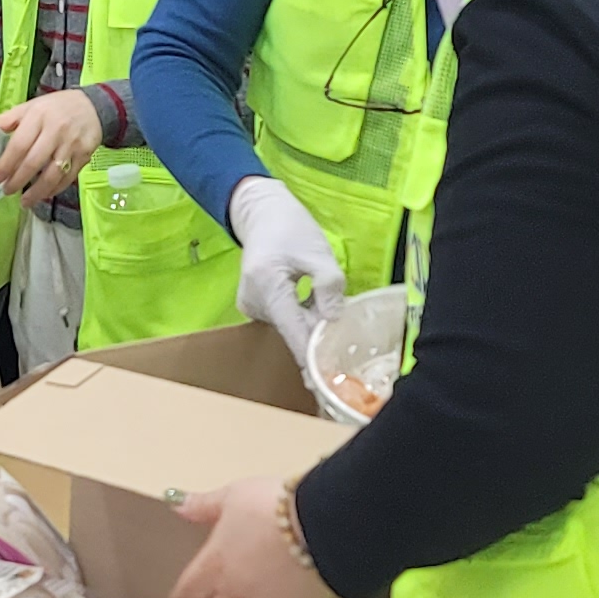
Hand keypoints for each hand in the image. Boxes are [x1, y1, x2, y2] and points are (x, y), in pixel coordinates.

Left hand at [0, 90, 104, 204]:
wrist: (93, 107)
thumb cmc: (55, 108)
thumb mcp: (30, 106)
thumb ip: (8, 120)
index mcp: (38, 116)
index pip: (19, 145)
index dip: (6, 165)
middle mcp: (56, 131)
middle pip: (34, 162)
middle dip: (18, 181)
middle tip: (7, 191)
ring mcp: (72, 145)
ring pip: (52, 174)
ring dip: (37, 192)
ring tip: (24, 201)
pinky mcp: (84, 156)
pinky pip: (68, 178)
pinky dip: (55, 189)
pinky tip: (44, 194)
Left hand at [168, 477, 337, 597]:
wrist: (322, 528)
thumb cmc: (271, 507)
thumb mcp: (233, 496)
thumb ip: (203, 505)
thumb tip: (175, 504)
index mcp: (213, 565)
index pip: (185, 594)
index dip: (182, 595)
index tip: (182, 594)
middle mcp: (231, 592)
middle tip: (211, 595)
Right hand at [226, 176, 345, 352]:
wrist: (261, 213)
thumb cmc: (290, 227)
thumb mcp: (318, 251)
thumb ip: (329, 286)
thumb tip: (335, 322)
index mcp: (267, 285)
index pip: (293, 332)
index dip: (311, 359)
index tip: (326, 384)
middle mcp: (254, 302)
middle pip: (293, 332)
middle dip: (319, 335)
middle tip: (347, 335)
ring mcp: (251, 306)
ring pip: (290, 327)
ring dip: (312, 322)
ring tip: (324, 299)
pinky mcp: (255, 307)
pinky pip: (285, 320)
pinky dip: (302, 316)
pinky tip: (310, 299)